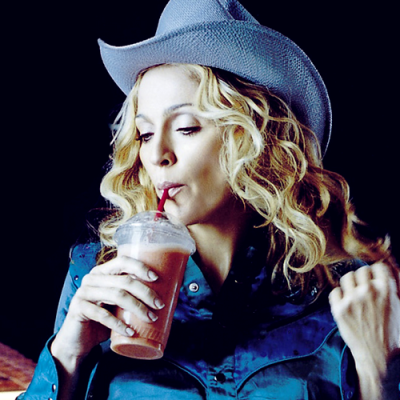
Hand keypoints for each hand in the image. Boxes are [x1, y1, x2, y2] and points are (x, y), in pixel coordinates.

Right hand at [51, 255, 164, 360]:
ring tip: (151, 318)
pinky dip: (118, 324)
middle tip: (159, 305)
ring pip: (116, 296)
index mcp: (103, 271)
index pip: (123, 261)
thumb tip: (166, 294)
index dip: (140, 267)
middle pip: (124, 280)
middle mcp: (92, 278)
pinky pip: (102, 315)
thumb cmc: (103, 318)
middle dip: (145, 292)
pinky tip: (130, 331)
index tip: (156, 278)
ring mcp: (84, 292)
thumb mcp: (118, 303)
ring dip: (137, 307)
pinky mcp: (78, 309)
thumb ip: (132, 296)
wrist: (78, 339)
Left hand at [329, 261, 399, 398]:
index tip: (376, 278)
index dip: (377, 273)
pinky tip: (346, 303)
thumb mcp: (399, 307)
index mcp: (386, 290)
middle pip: (361, 270)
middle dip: (364, 278)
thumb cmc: (392, 333)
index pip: (378, 267)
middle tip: (365, 287)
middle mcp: (368, 292)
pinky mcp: (339, 309)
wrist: (379, 357)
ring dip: (351, 284)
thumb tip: (390, 267)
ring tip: (355, 294)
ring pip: (346, 277)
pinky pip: (335, 291)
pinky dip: (340, 296)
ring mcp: (352, 300)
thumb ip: (394, 286)